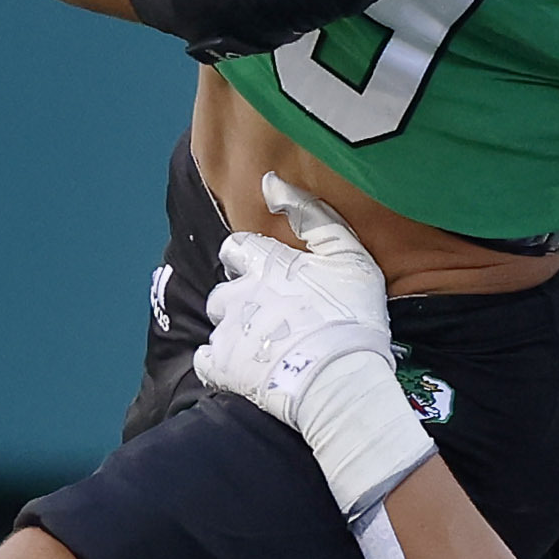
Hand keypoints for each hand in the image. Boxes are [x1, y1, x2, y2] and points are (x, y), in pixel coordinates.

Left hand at [194, 177, 434, 513]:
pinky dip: (220, 365)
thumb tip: (271, 181)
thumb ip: (312, 215)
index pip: (237, 248)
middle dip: (239, 300)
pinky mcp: (222, 367)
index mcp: (265, 264)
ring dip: (235, 334)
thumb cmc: (351, 314)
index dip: (248, 258)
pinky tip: (243, 372)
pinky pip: (206, 362)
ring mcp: (227, 332)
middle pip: (224, 291)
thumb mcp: (349, 255)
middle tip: (270, 317)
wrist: (339, 377)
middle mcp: (238, 294)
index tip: (266, 272)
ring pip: (218, 326)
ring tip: (263, 350)